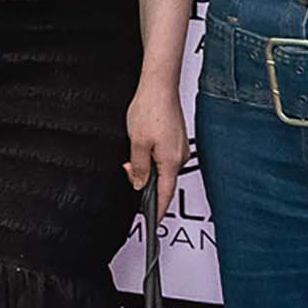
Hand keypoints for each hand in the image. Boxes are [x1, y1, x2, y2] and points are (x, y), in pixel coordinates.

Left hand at [124, 82, 188, 221]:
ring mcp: (179, 147)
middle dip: (144, 181)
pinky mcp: (176, 139)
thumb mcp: (136, 143)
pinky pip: (163, 156)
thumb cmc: (150, 109)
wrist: (159, 86)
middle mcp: (179, 156)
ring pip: (161, 167)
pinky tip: (142, 145)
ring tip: (133, 153)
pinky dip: (151, 156)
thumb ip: (138, 167)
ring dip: (146, 166)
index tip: (152, 221)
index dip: (157, 210)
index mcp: (171, 161)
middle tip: (128, 170)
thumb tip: (138, 183)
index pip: (164, 195)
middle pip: (162, 181)